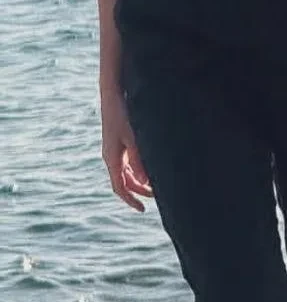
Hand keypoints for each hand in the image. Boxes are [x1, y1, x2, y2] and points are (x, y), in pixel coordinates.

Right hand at [101, 90, 152, 210]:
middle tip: (158, 197)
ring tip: (158, 184)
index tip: (142, 210)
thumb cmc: (124, 112)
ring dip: (140, 180)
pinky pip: (128, 160)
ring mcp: (115, 148)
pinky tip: (153, 166)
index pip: (120, 187)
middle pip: (124, 181)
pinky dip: (139, 168)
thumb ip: (140, 159)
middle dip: (139, 191)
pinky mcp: (120, 139)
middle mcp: (112, 156)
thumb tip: (145, 183)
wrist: (113, 92)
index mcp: (112, 158)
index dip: (130, 200)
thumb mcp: (134, 136)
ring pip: (126, 172)